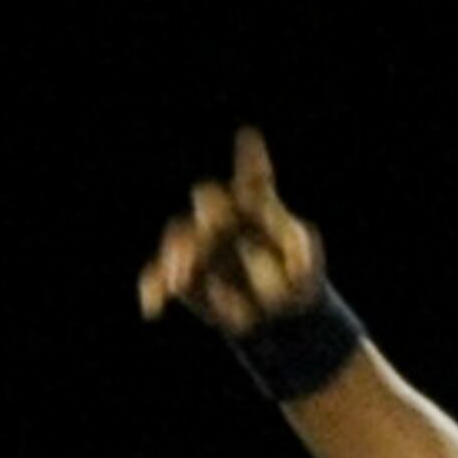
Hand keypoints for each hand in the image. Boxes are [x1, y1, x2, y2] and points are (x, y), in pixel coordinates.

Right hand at [138, 126, 322, 341]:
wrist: (281, 319)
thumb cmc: (297, 286)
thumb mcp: (305, 273)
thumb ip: (290, 256)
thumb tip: (254, 253)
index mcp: (258, 208)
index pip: (255, 181)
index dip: (252, 160)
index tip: (250, 138)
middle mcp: (224, 217)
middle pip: (209, 200)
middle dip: (211, 210)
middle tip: (217, 222)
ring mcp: (199, 242)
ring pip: (182, 237)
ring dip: (182, 254)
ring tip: (182, 278)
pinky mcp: (181, 270)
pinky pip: (160, 274)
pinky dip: (155, 288)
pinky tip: (152, 307)